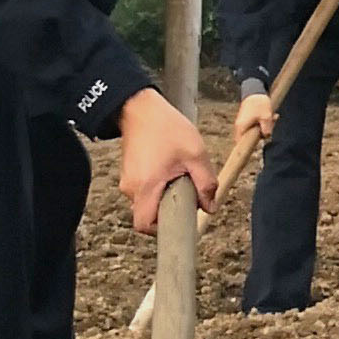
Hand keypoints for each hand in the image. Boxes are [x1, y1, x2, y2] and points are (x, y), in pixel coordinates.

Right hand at [117, 89, 216, 233]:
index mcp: (144, 187)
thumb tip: (210, 208)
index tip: (181, 218)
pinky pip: (146, 190)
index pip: (145, 226)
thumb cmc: (166, 128)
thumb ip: (206, 184)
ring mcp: (128, 181)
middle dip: (171, 209)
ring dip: (167, 195)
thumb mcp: (196, 154)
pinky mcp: (130, 174)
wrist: (140, 107)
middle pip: (150, 215)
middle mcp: (131, 188)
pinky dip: (160, 186)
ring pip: (150, 202)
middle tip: (188, 190)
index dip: (162, 230)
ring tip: (180, 173)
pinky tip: (171, 167)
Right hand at [233, 91, 276, 143]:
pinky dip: (263, 123)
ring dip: (264, 128)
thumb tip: (266, 137)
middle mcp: (239, 127)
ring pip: (254, 132)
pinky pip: (255, 126)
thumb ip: (266, 129)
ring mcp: (242, 123)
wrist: (255, 90)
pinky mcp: (246, 119)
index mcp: (241, 127)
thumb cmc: (259, 103)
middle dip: (262, 135)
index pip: (241, 144)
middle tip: (271, 125)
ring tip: (273, 117)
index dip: (248, 148)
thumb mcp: (266, 117)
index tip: (256, 149)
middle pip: (249, 139)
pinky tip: (271, 116)